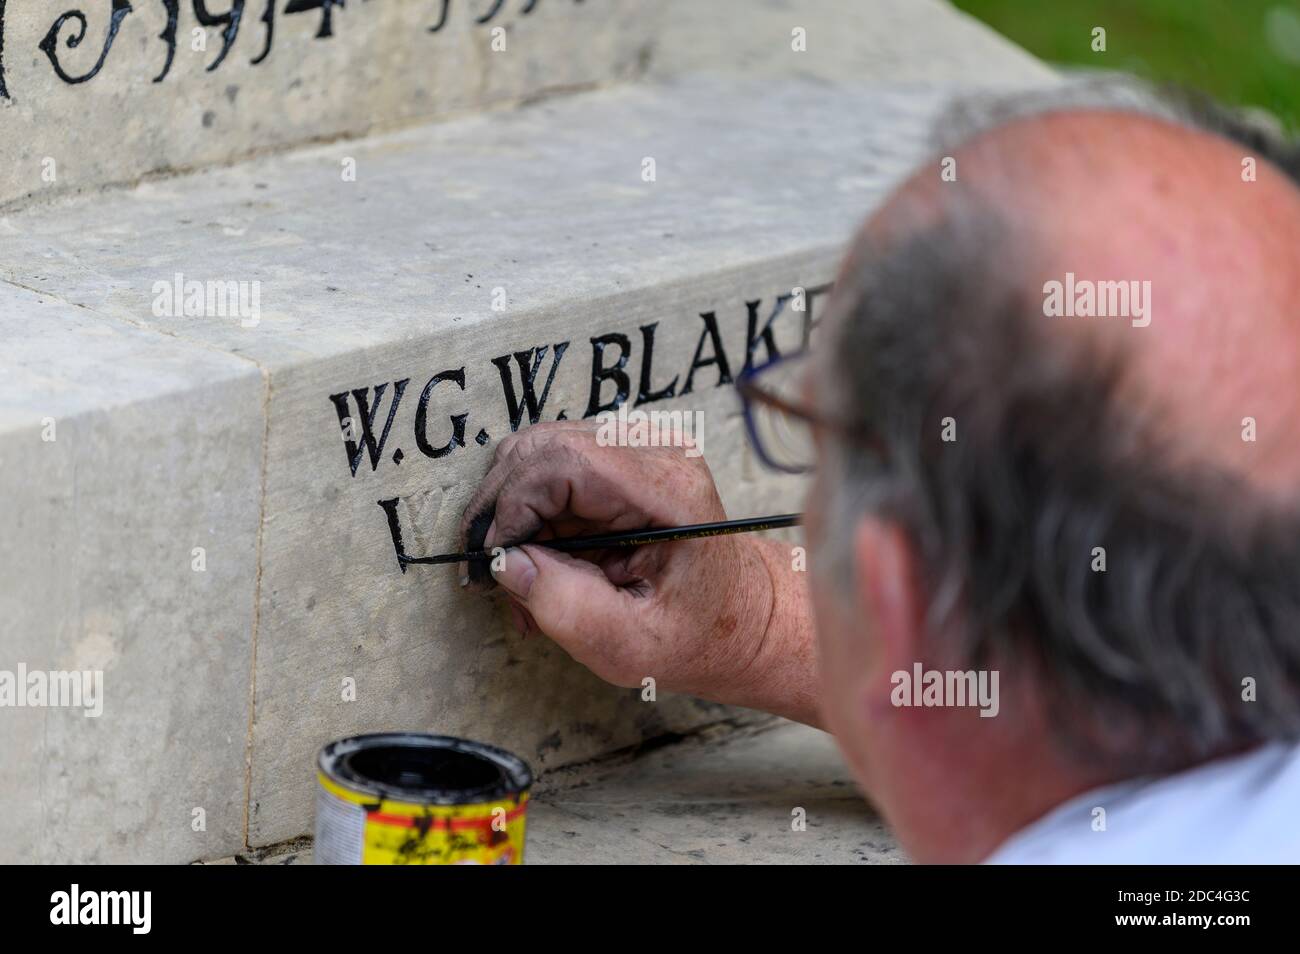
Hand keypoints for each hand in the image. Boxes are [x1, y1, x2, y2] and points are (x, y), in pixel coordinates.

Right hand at [458, 421, 792, 708]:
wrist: (744, 620)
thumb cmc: (700, 635)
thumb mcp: (631, 644)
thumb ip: (567, 607)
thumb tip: (505, 563)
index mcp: (669, 488)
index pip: (564, 461)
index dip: (512, 506)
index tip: (492, 563)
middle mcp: (655, 451)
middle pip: (542, 447)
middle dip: (502, 510)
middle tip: (493, 575)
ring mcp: (638, 448)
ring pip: (537, 453)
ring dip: (512, 515)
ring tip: (520, 578)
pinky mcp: (622, 460)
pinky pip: (551, 469)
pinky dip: (530, 515)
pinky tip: (539, 563)